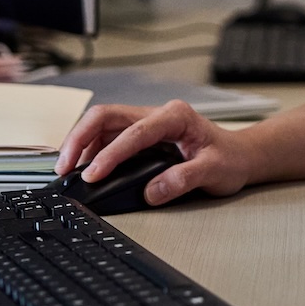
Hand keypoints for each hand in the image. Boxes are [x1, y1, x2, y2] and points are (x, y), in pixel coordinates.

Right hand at [53, 101, 259, 205]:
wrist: (240, 156)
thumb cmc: (230, 159)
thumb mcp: (214, 171)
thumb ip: (183, 180)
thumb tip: (151, 192)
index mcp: (176, 116)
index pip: (134, 132)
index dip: (110, 154)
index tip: (92, 174)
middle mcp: (158, 114)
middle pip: (106, 116)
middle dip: (80, 138)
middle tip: (64, 167)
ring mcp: (147, 122)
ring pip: (103, 124)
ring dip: (81, 143)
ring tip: (66, 169)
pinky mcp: (141, 135)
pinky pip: (109, 136)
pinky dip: (91, 149)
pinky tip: (83, 167)